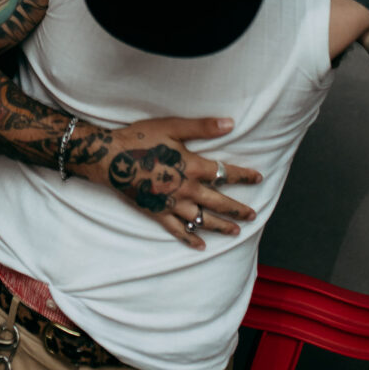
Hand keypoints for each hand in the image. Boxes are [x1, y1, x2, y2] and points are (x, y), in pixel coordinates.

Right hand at [74, 116, 261, 250]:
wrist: (110, 158)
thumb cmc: (141, 138)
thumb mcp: (172, 126)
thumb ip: (202, 127)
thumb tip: (230, 124)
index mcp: (193, 167)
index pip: (225, 173)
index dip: (243, 175)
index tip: (258, 178)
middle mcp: (187, 189)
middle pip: (219, 202)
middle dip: (237, 209)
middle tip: (252, 216)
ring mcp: (173, 204)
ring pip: (203, 219)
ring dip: (221, 226)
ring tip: (235, 231)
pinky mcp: (158, 213)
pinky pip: (177, 230)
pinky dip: (190, 238)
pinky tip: (200, 245)